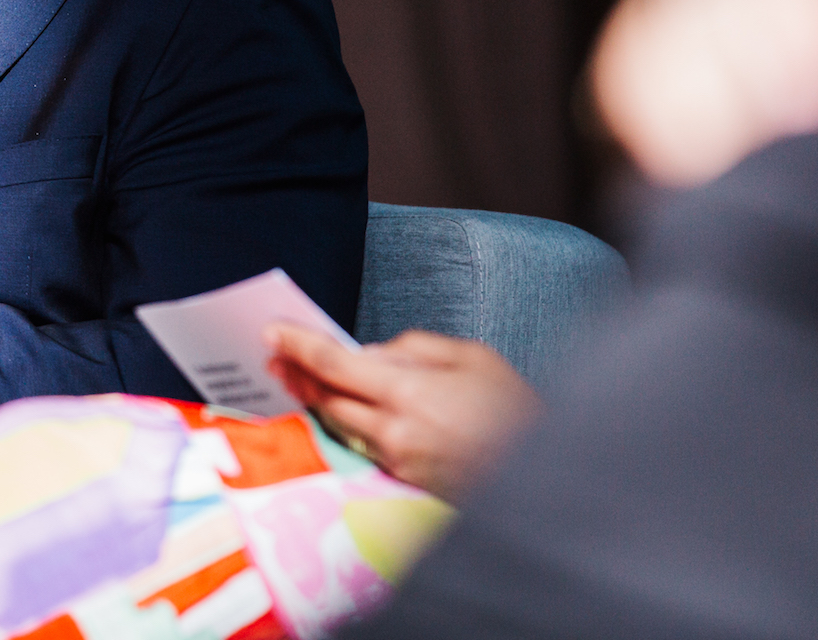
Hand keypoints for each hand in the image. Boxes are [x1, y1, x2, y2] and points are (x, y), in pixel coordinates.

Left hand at [266, 325, 539, 502]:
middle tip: (275, 356)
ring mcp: (397, 463)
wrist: (547, 477)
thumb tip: (372, 354)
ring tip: (298, 378)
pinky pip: (364, 447)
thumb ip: (414, 349)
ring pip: (340, 427)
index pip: (332, 365)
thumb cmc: (515, 409)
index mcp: (407, 393)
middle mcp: (393, 432)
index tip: (271, 334)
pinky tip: (341, 410)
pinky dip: (347, 425)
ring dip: (317, 401)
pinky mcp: (404, 483)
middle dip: (297, 375)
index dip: (297, 346)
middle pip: (326, 400)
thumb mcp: (472, 356)